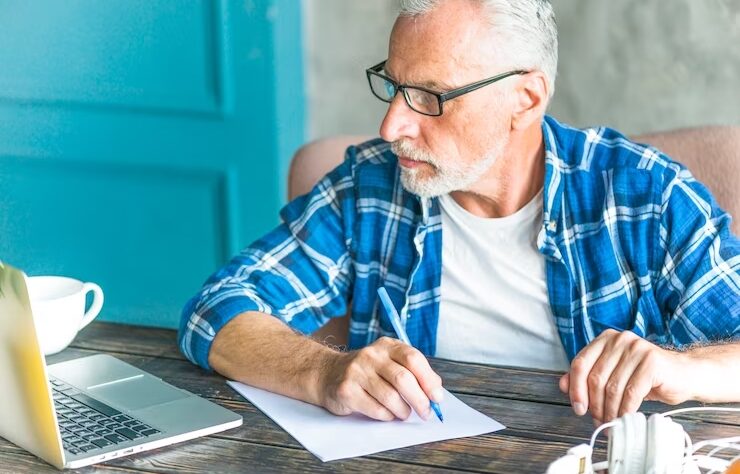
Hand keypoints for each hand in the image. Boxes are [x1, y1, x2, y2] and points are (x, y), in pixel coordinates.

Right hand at [319, 336, 443, 420]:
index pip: (413, 359)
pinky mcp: (347, 390)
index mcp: (387, 346)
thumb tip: (436, 389)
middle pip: (403, 379)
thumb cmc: (367, 372)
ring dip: (403, 411)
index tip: (437, 397)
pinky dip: (387, 416)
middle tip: (425, 412)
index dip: (429, 380)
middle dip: (419, 400)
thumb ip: (413, 372)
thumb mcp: (389, 362)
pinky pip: (376, 409)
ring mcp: (357, 372)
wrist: (328, 374)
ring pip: (390, 398)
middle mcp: (371, 355)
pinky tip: (386, 413)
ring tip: (403, 413)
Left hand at [559, 329, 688, 424]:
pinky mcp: (651, 362)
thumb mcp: (613, 375)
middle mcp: (619, 339)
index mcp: (605, 339)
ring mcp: (636, 348)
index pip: (580, 363)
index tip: (578, 408)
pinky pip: (631, 392)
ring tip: (611, 421)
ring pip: (612, 387)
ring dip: (609, 410)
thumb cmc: (646, 376)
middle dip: (594, 404)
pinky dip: (625, 410)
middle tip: (597, 419)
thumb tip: (562, 385)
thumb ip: (587, 377)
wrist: (685, 374)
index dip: (576, 388)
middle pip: (595, 377)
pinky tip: (625, 417)